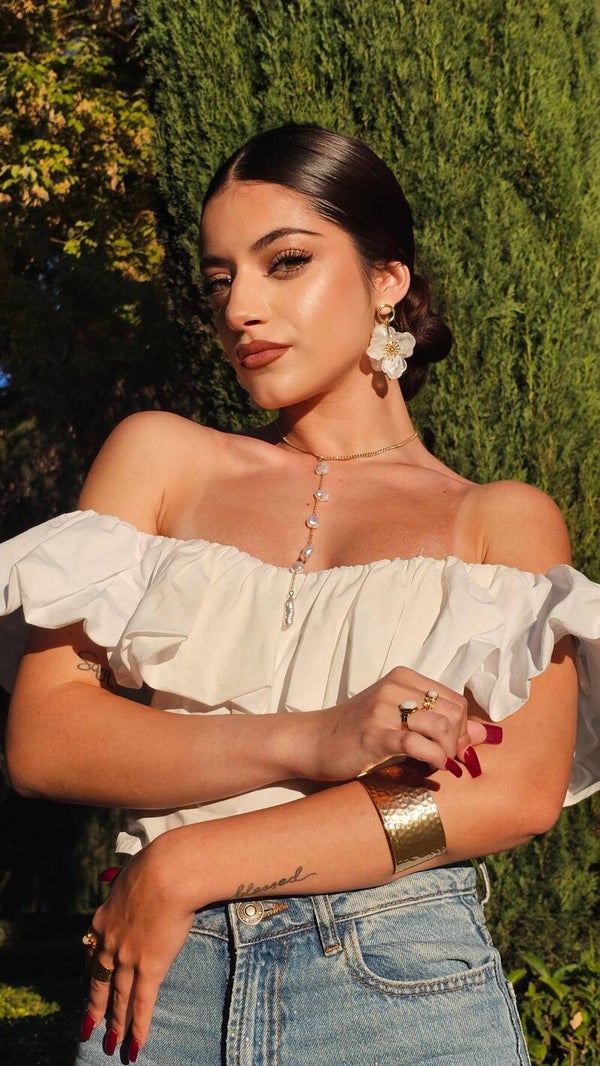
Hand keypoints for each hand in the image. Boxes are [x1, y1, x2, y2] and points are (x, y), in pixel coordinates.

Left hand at [81, 833, 198, 1057]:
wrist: (168, 872)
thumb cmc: (154, 866)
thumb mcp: (127, 874)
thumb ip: (121, 884)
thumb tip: (115, 876)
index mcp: (103, 920)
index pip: (92, 954)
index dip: (89, 973)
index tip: (85, 986)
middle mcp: (111, 944)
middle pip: (100, 983)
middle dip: (94, 1008)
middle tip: (88, 1027)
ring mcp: (128, 959)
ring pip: (119, 999)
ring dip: (115, 1024)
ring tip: (110, 1044)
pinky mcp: (151, 967)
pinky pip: (143, 1004)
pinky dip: (138, 1027)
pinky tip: (135, 1045)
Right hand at [294, 666, 494, 781]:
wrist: (314, 741)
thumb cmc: (358, 731)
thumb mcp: (399, 720)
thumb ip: (440, 723)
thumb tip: (484, 734)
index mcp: (403, 677)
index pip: (456, 700)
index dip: (462, 728)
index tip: (452, 747)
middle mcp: (395, 687)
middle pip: (453, 712)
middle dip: (457, 741)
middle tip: (443, 758)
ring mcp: (383, 709)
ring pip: (440, 727)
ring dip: (445, 752)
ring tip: (433, 763)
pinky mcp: (374, 733)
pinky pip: (418, 745)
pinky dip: (432, 759)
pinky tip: (426, 767)